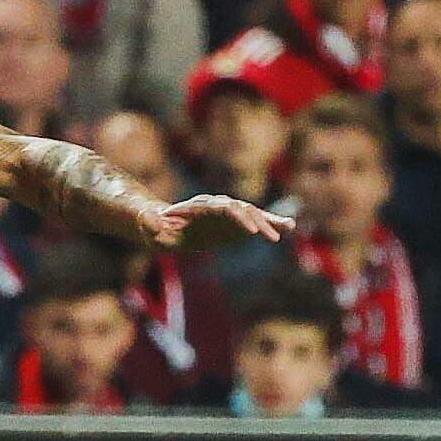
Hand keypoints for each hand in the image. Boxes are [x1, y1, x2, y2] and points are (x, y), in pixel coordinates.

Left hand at [148, 194, 291, 251]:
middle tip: (268, 235)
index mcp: (198, 207)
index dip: (237, 217)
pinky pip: (256, 221)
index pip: (220, 207)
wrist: (164, 228)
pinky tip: (290, 226)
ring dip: (268, 221)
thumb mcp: (150, 228)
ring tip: (287, 227)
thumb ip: (152, 224)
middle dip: (255, 220)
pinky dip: (271, 222)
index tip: (250, 231)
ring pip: (251, 213)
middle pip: (240, 208)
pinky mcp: (234, 223)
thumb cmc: (155, 229)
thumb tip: (155, 220)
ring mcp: (228, 213)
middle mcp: (216, 205)